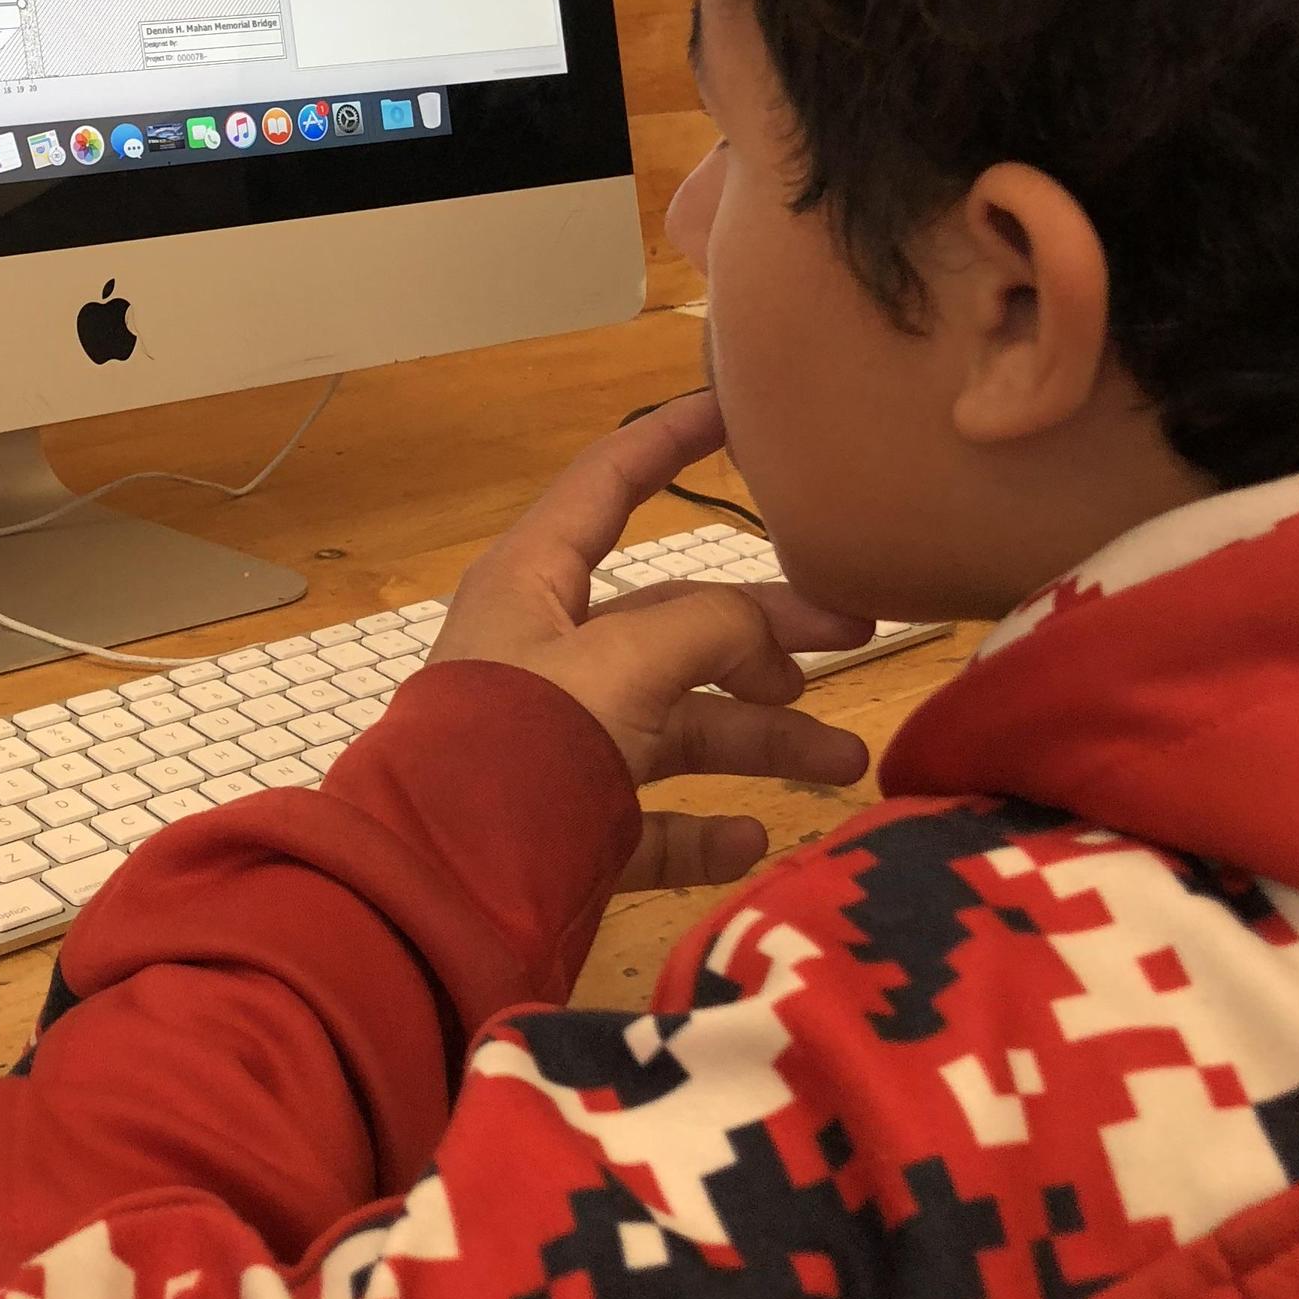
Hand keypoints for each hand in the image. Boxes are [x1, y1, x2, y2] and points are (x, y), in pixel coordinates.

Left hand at [431, 393, 874, 889]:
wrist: (441, 890)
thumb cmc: (517, 746)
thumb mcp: (622, 662)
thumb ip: (708, 627)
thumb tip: (763, 637)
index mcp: (532, 586)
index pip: (608, 485)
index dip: (670, 440)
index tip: (735, 408)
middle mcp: (545, 655)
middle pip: (672, 622)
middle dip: (765, 632)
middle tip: (856, 633)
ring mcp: (556, 744)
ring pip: (677, 725)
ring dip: (761, 738)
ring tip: (844, 764)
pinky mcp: (567, 827)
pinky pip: (650, 818)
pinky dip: (705, 827)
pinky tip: (754, 836)